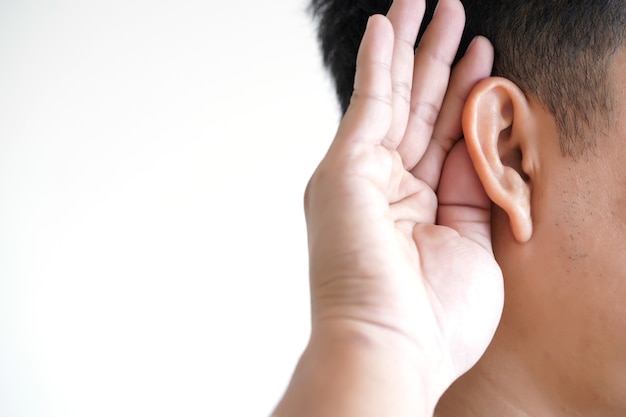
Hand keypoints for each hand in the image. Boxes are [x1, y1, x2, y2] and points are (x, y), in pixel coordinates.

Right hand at [305, 0, 501, 403]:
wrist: (391, 350)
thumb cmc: (433, 319)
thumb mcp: (474, 243)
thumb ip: (475, 186)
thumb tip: (480, 137)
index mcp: (415, 211)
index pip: (442, 140)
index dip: (464, 96)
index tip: (484, 59)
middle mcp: (384, 189)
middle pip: (417, 110)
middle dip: (436, 61)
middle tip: (451, 14)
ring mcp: (361, 177)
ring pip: (392, 99)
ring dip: (410, 50)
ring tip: (424, 5)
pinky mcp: (345, 169)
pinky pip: (366, 106)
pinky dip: (375, 66)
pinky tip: (385, 28)